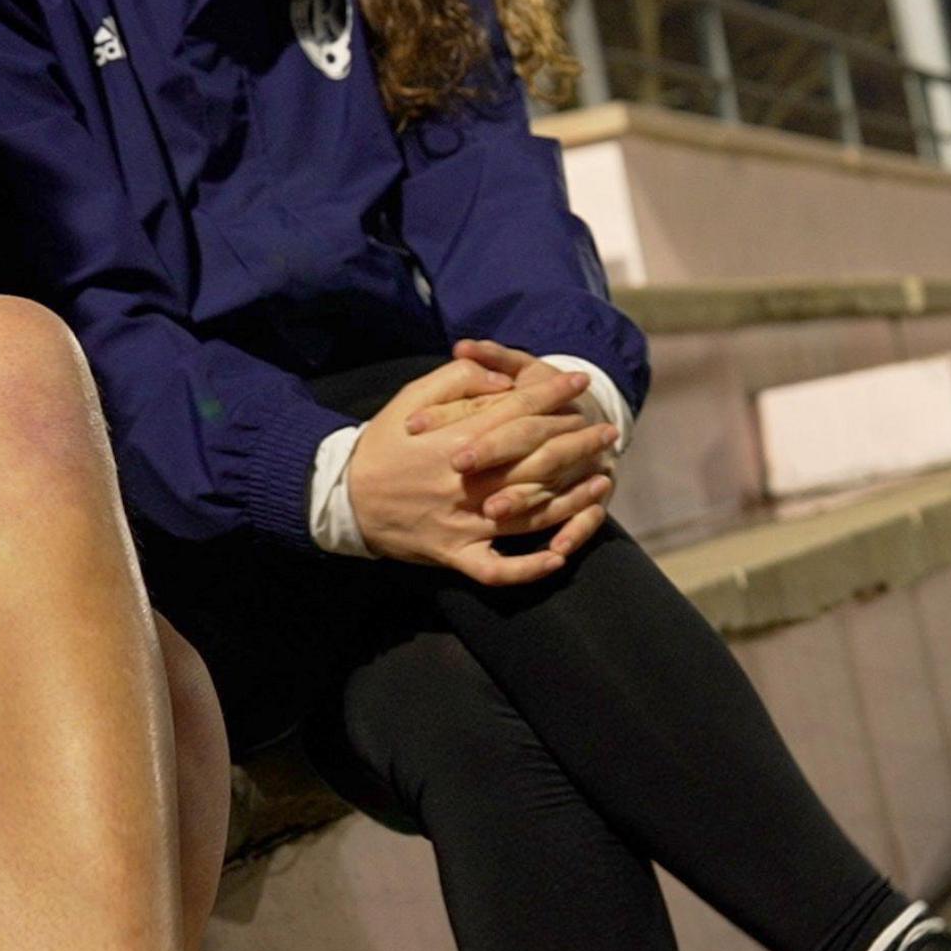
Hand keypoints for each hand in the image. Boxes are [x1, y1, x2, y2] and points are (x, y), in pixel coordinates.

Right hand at [348, 354, 615, 584]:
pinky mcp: (456, 554)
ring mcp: (464, 523)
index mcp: (459, 440)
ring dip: (573, 499)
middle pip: (537, 461)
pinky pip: (498, 569)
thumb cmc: (384, 441)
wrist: (342, 497)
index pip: (520, 413)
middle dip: (578, 443)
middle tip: (607, 432)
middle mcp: (468, 483)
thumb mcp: (414, 395)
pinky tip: (559, 557)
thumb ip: (461, 382)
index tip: (580, 383)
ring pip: (532, 513)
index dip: (554, 394)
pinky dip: (529, 568)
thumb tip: (506, 382)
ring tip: (602, 482)